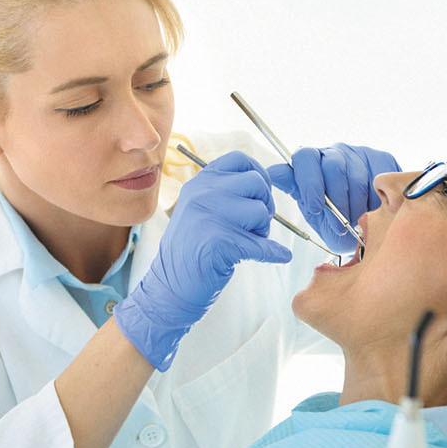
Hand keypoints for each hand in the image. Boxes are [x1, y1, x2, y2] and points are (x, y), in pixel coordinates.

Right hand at [113, 151, 291, 370]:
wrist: (168, 288)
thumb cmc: (190, 251)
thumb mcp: (199, 210)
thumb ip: (224, 192)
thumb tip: (264, 180)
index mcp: (199, 183)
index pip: (240, 159)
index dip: (259, 174)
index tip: (260, 195)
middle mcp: (201, 194)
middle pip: (256, 183)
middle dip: (265, 205)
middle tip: (256, 226)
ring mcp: (207, 216)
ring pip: (260, 211)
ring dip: (263, 230)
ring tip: (248, 243)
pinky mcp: (218, 242)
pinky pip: (260, 243)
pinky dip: (273, 253)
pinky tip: (277, 256)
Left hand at [266, 143, 400, 252]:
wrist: (365, 226)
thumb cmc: (332, 219)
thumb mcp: (311, 211)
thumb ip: (296, 191)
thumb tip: (271, 173)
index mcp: (309, 163)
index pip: (304, 158)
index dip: (310, 183)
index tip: (314, 208)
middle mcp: (331, 153)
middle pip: (333, 166)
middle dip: (336, 200)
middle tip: (340, 224)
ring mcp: (357, 153)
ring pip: (356, 175)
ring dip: (356, 204)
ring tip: (356, 222)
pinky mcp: (380, 158)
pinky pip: (379, 176)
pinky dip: (375, 198)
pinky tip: (372, 210)